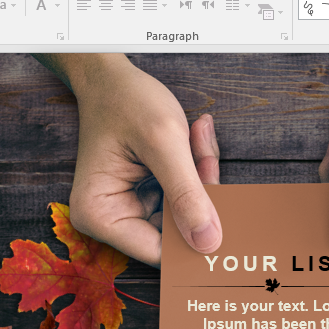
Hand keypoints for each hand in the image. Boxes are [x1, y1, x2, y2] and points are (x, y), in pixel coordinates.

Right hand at [34, 54, 221, 266]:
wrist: (111, 76)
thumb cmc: (126, 101)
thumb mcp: (163, 143)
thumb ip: (187, 194)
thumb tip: (209, 244)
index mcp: (101, 217)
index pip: (160, 252)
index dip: (196, 237)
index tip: (227, 214)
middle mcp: (110, 221)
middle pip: (176, 233)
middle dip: (201, 195)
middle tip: (205, 153)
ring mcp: (129, 209)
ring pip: (186, 214)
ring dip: (201, 177)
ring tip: (196, 136)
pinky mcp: (146, 196)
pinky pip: (184, 197)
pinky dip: (196, 170)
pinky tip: (194, 138)